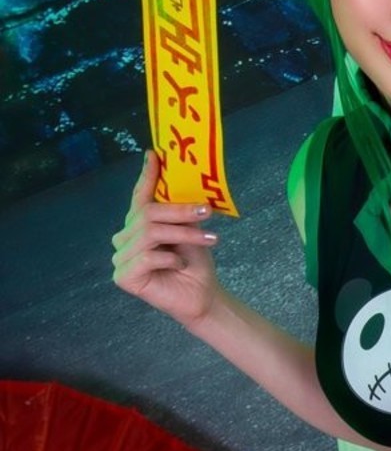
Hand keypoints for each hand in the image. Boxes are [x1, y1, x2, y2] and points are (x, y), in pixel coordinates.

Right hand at [111, 153, 221, 327]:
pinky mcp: (123, 277)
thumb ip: (179, 209)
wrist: (202, 295)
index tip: (155, 155)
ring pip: (150, 234)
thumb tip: (180, 178)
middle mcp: (124, 238)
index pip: (139, 197)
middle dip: (180, 212)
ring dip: (183, 234)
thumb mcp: (190, 229)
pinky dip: (169, 258)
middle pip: (147, 214)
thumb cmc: (194, 263)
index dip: (147, 176)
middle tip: (207, 211)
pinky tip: (180, 265)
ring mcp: (120, 258)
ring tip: (210, 239)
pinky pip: (146, 257)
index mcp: (138, 225)